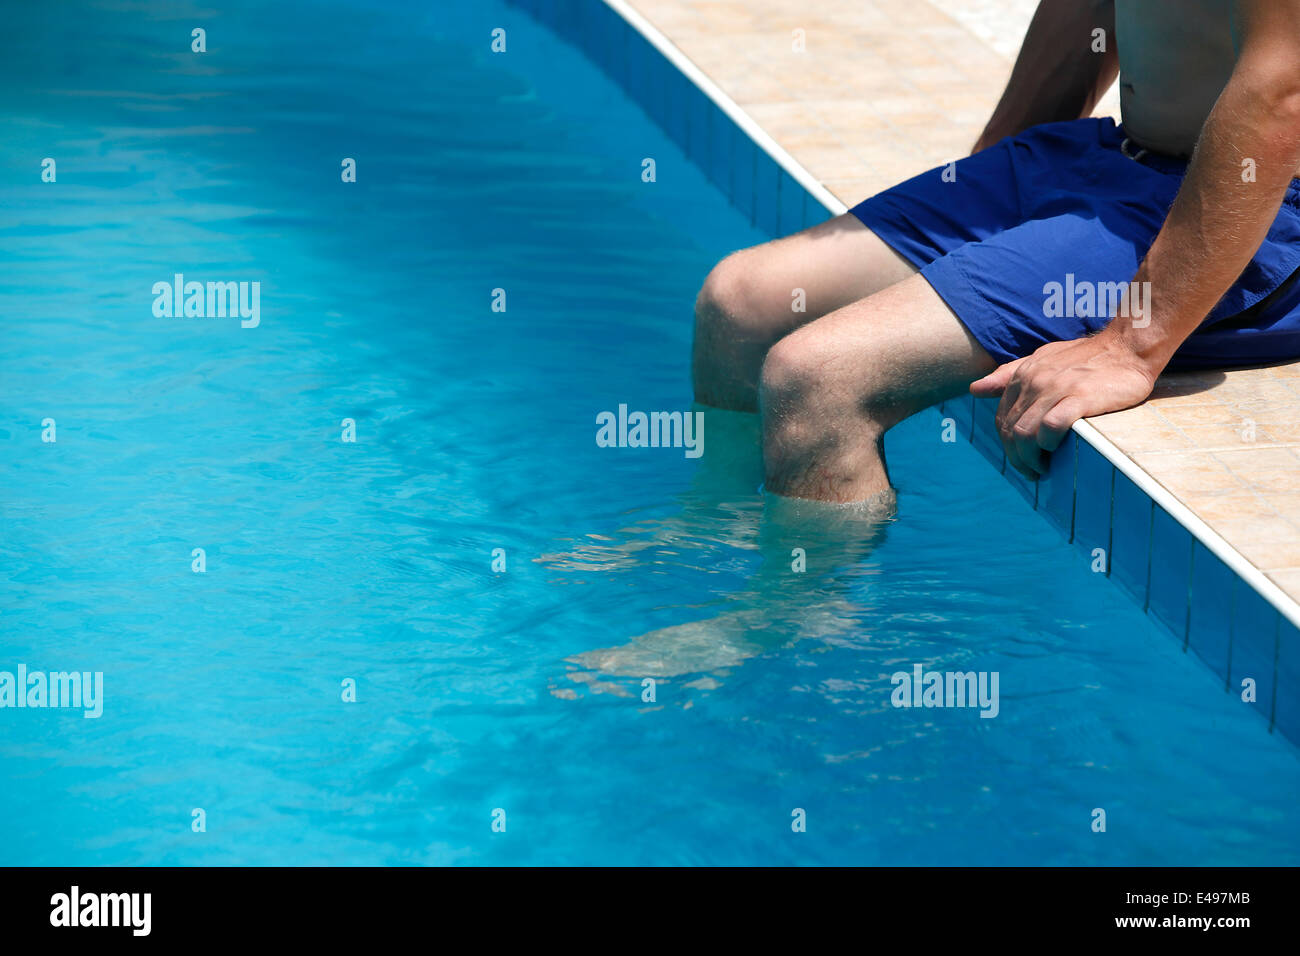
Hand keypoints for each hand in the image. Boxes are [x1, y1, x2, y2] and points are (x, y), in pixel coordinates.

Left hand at [969, 333, 1159, 477]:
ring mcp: (1056, 388)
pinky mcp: (1080, 397)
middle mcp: (1035, 380)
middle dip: (1017, 458)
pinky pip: (1051, 426)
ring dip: (1030, 458)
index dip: (1008, 445)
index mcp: (1023, 374)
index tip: (1022, 459)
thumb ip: (1008, 374)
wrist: (1128, 347)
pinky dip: (1048, 444)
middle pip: (1010, 431)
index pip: (1002, 419)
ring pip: (1025, 433)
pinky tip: (1056, 452)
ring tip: (1043, 469)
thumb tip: (974, 390)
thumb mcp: (1042, 359)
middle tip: (1032, 472)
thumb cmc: (1087, 357)